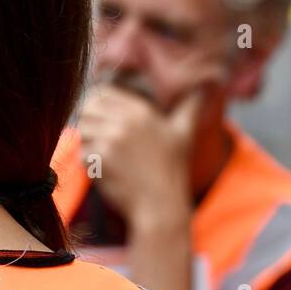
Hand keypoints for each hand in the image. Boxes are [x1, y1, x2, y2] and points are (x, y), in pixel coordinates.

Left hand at [79, 84, 202, 228]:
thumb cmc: (172, 171)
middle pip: (86, 109)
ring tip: (102, 157)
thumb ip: (190, 107)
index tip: (100, 120)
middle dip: (88, 122)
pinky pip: (82, 153)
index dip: (96, 104)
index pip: (102, 92)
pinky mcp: (101, 158)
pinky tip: (105, 172)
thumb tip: (209, 83)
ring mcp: (111, 138)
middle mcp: (125, 120)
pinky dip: (88, 163)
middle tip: (97, 139)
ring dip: (87, 143)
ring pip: (81, 131)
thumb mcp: (184, 133)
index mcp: (141, 111)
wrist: (160, 206)